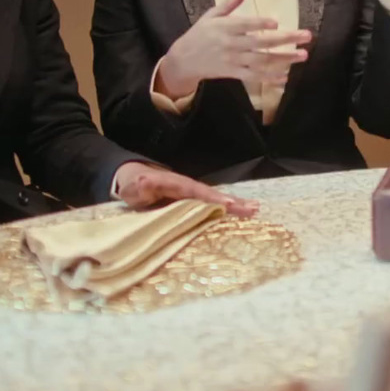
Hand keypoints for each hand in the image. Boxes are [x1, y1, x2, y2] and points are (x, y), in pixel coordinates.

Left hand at [113, 162, 259, 216]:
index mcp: (176, 184)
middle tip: (252, 208)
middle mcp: (189, 187)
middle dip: (232, 201)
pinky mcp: (195, 201)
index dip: (212, 198)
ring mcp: (193, 194)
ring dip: (236, 204)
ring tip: (255, 209)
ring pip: (217, 199)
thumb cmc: (134, 186)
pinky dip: (230, 208)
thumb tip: (145, 182)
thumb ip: (141, 186)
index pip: (196, 191)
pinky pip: (214, 204)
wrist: (135, 179)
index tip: (228, 204)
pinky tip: (244, 211)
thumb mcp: (134, 186)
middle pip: (213, 194)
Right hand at [154, 0, 311, 98]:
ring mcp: (234, 60)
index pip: (245, 25)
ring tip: (303, 56)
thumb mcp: (211, 15)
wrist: (184, 60)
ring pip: (262, 61)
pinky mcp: (234, 73)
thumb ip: (229, 4)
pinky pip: (254, 77)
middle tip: (306, 36)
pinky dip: (270, 78)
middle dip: (286, 40)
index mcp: (225, 27)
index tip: (276, 23)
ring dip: (284, 59)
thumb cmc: (200, 34)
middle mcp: (231, 44)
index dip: (260, 24)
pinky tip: (285, 76)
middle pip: (261, 43)